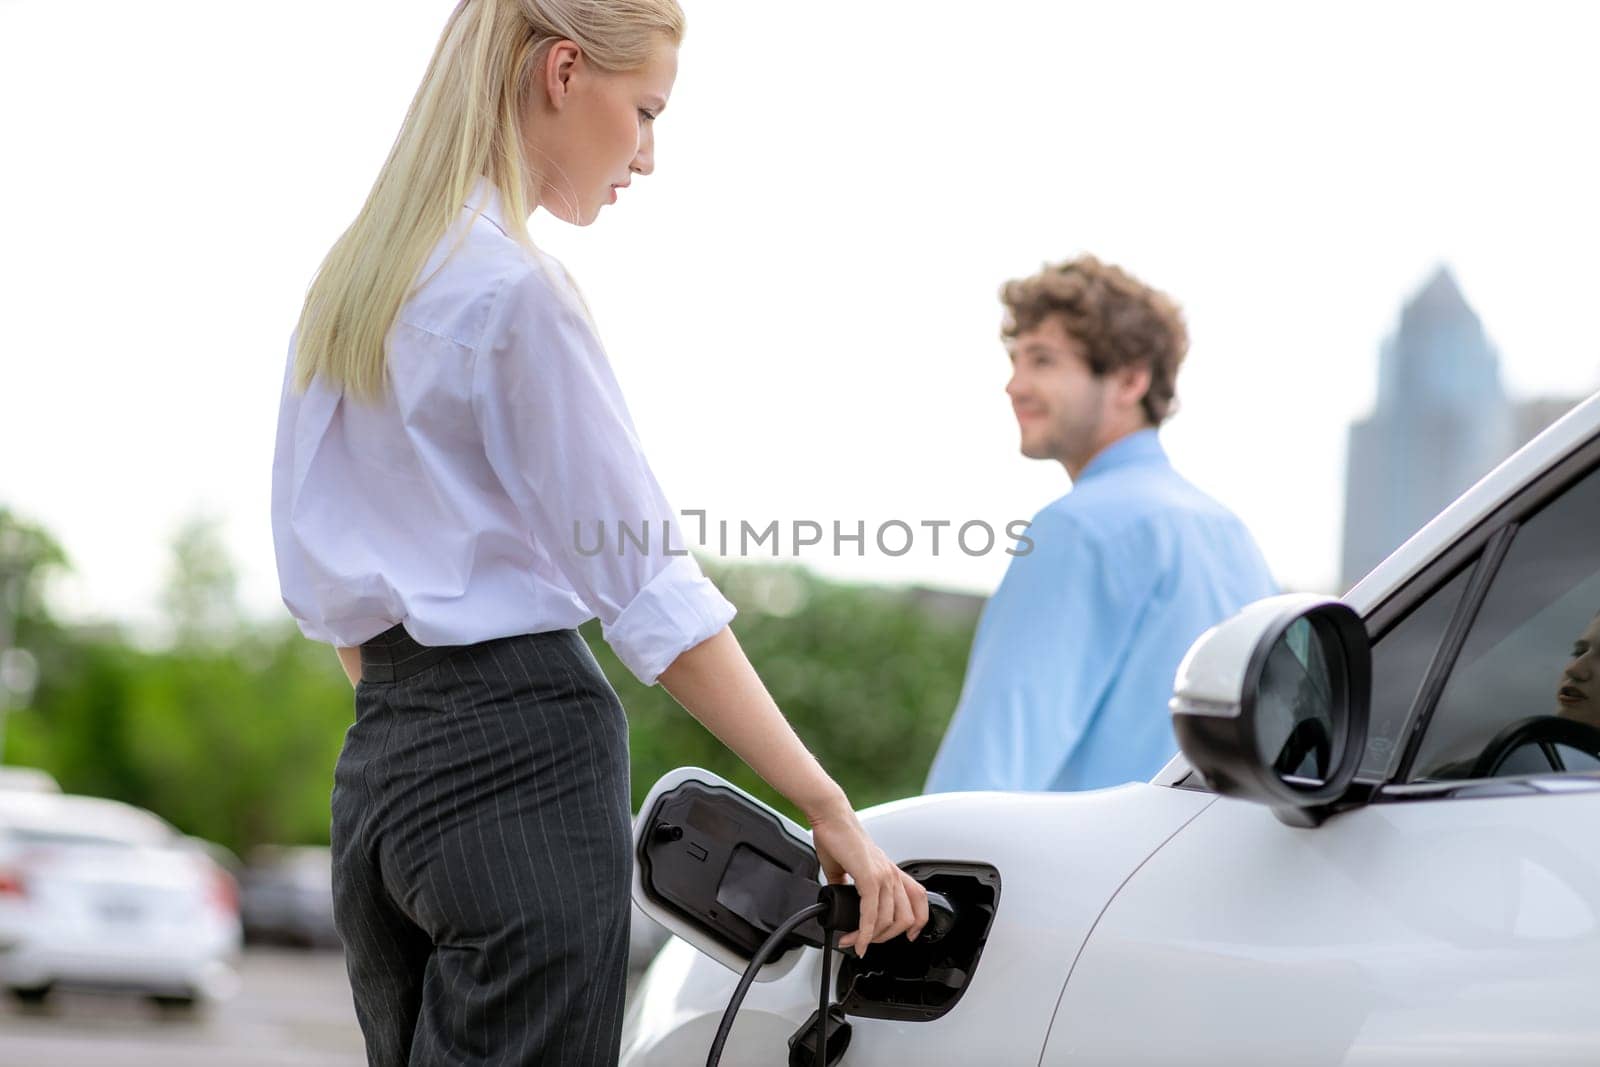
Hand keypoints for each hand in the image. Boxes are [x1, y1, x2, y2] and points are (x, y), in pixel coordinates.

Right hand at [807, 798, 928, 954]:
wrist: (830, 818)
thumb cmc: (837, 837)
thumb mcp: (848, 868)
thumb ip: (847, 886)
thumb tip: (838, 900)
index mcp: (891, 871)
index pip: (919, 899)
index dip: (918, 922)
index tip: (907, 936)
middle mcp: (892, 874)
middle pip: (905, 919)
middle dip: (885, 938)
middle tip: (867, 942)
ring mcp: (883, 876)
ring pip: (887, 921)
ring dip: (869, 939)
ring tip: (852, 941)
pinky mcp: (869, 877)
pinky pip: (871, 914)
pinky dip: (864, 933)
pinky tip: (856, 941)